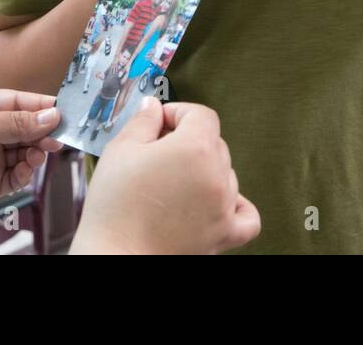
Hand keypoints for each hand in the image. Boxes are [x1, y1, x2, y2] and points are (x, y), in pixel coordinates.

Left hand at [0, 89, 63, 217]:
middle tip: (58, 134)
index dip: (38, 105)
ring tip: (41, 151)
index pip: (15, 102)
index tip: (60, 110)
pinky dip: (26, 170)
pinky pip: (18, 174)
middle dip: (41, 130)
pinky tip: (28, 166)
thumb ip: (16, 122)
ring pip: (24, 151)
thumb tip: (50, 115)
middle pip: (24, 127)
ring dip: (36, 150)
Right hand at [70, 98, 259, 254]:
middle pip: (214, 143)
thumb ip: (143, 121)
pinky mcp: (224, 235)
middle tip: (156, 153)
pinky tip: (213, 201)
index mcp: (196, 148)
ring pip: (226, 174)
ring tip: (172, 182)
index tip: (158, 123)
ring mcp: (224, 207)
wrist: (115, 255)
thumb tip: (154, 106)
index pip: (201, 115)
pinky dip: (236, 205)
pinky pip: (247, 215)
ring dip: (204, 170)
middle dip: (187, 141)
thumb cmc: (115, 206)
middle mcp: (217, 176)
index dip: (177, 113)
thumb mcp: (120, 150)